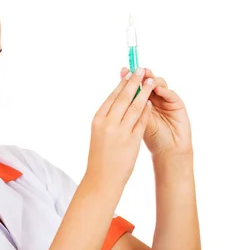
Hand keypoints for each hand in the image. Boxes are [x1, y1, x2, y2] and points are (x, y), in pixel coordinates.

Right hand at [84, 68, 156, 190]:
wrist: (101, 179)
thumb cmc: (100, 157)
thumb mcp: (99, 133)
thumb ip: (108, 119)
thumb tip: (118, 103)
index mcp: (98, 119)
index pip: (112, 97)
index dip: (122, 83)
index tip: (130, 73)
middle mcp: (107, 123)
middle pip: (123, 97)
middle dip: (134, 82)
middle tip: (142, 70)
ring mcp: (119, 131)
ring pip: (134, 106)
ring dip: (144, 92)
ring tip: (151, 81)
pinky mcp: (131, 140)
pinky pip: (141, 120)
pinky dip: (146, 109)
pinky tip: (152, 102)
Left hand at [119, 67, 192, 157]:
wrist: (168, 153)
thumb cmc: (150, 140)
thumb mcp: (136, 124)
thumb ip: (130, 110)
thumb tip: (114, 96)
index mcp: (142, 102)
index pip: (135, 86)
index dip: (129, 79)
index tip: (123, 70)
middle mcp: (154, 98)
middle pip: (147, 82)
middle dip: (141, 75)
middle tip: (136, 69)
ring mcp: (166, 100)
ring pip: (160, 84)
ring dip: (152, 80)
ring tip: (147, 78)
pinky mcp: (178, 104)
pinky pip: (170, 94)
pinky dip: (164, 90)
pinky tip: (157, 89)